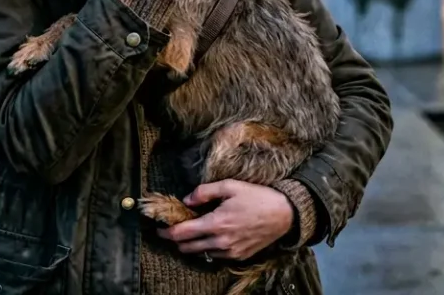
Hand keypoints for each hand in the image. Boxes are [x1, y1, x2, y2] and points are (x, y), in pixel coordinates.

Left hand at [157, 180, 294, 260]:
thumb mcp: (230, 186)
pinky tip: (214, 236)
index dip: (166, 232)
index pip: (182, 233)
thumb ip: (205, 192)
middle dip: (177, 240)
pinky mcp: (239, 257)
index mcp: (216, 223)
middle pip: (187, 248)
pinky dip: (209, 248)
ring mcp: (230, 252)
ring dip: (193, 245)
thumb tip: (186, 200)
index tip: (159, 229)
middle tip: (174, 230)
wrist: (284, 214)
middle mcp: (220, 242)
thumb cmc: (258, 197)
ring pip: (201, 253)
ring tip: (195, 232)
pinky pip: (216, 256)